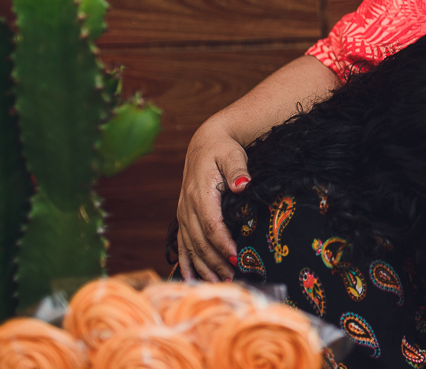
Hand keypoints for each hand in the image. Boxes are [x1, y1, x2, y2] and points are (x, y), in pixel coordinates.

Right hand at [176, 119, 249, 280]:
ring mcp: (183, 213)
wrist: (205, 142)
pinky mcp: (183, 216)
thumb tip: (243, 184)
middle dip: (215, 262)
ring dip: (203, 266)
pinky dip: (186, 261)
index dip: (223, 244)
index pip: (211, 225)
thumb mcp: (232, 154)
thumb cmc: (222, 148)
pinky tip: (191, 279)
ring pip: (190, 246)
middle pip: (200, 241)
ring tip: (219, 283)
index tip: (237, 259)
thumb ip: (238, 169)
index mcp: (200, 194)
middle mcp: (187, 206)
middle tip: (233, 279)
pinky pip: (182, 243)